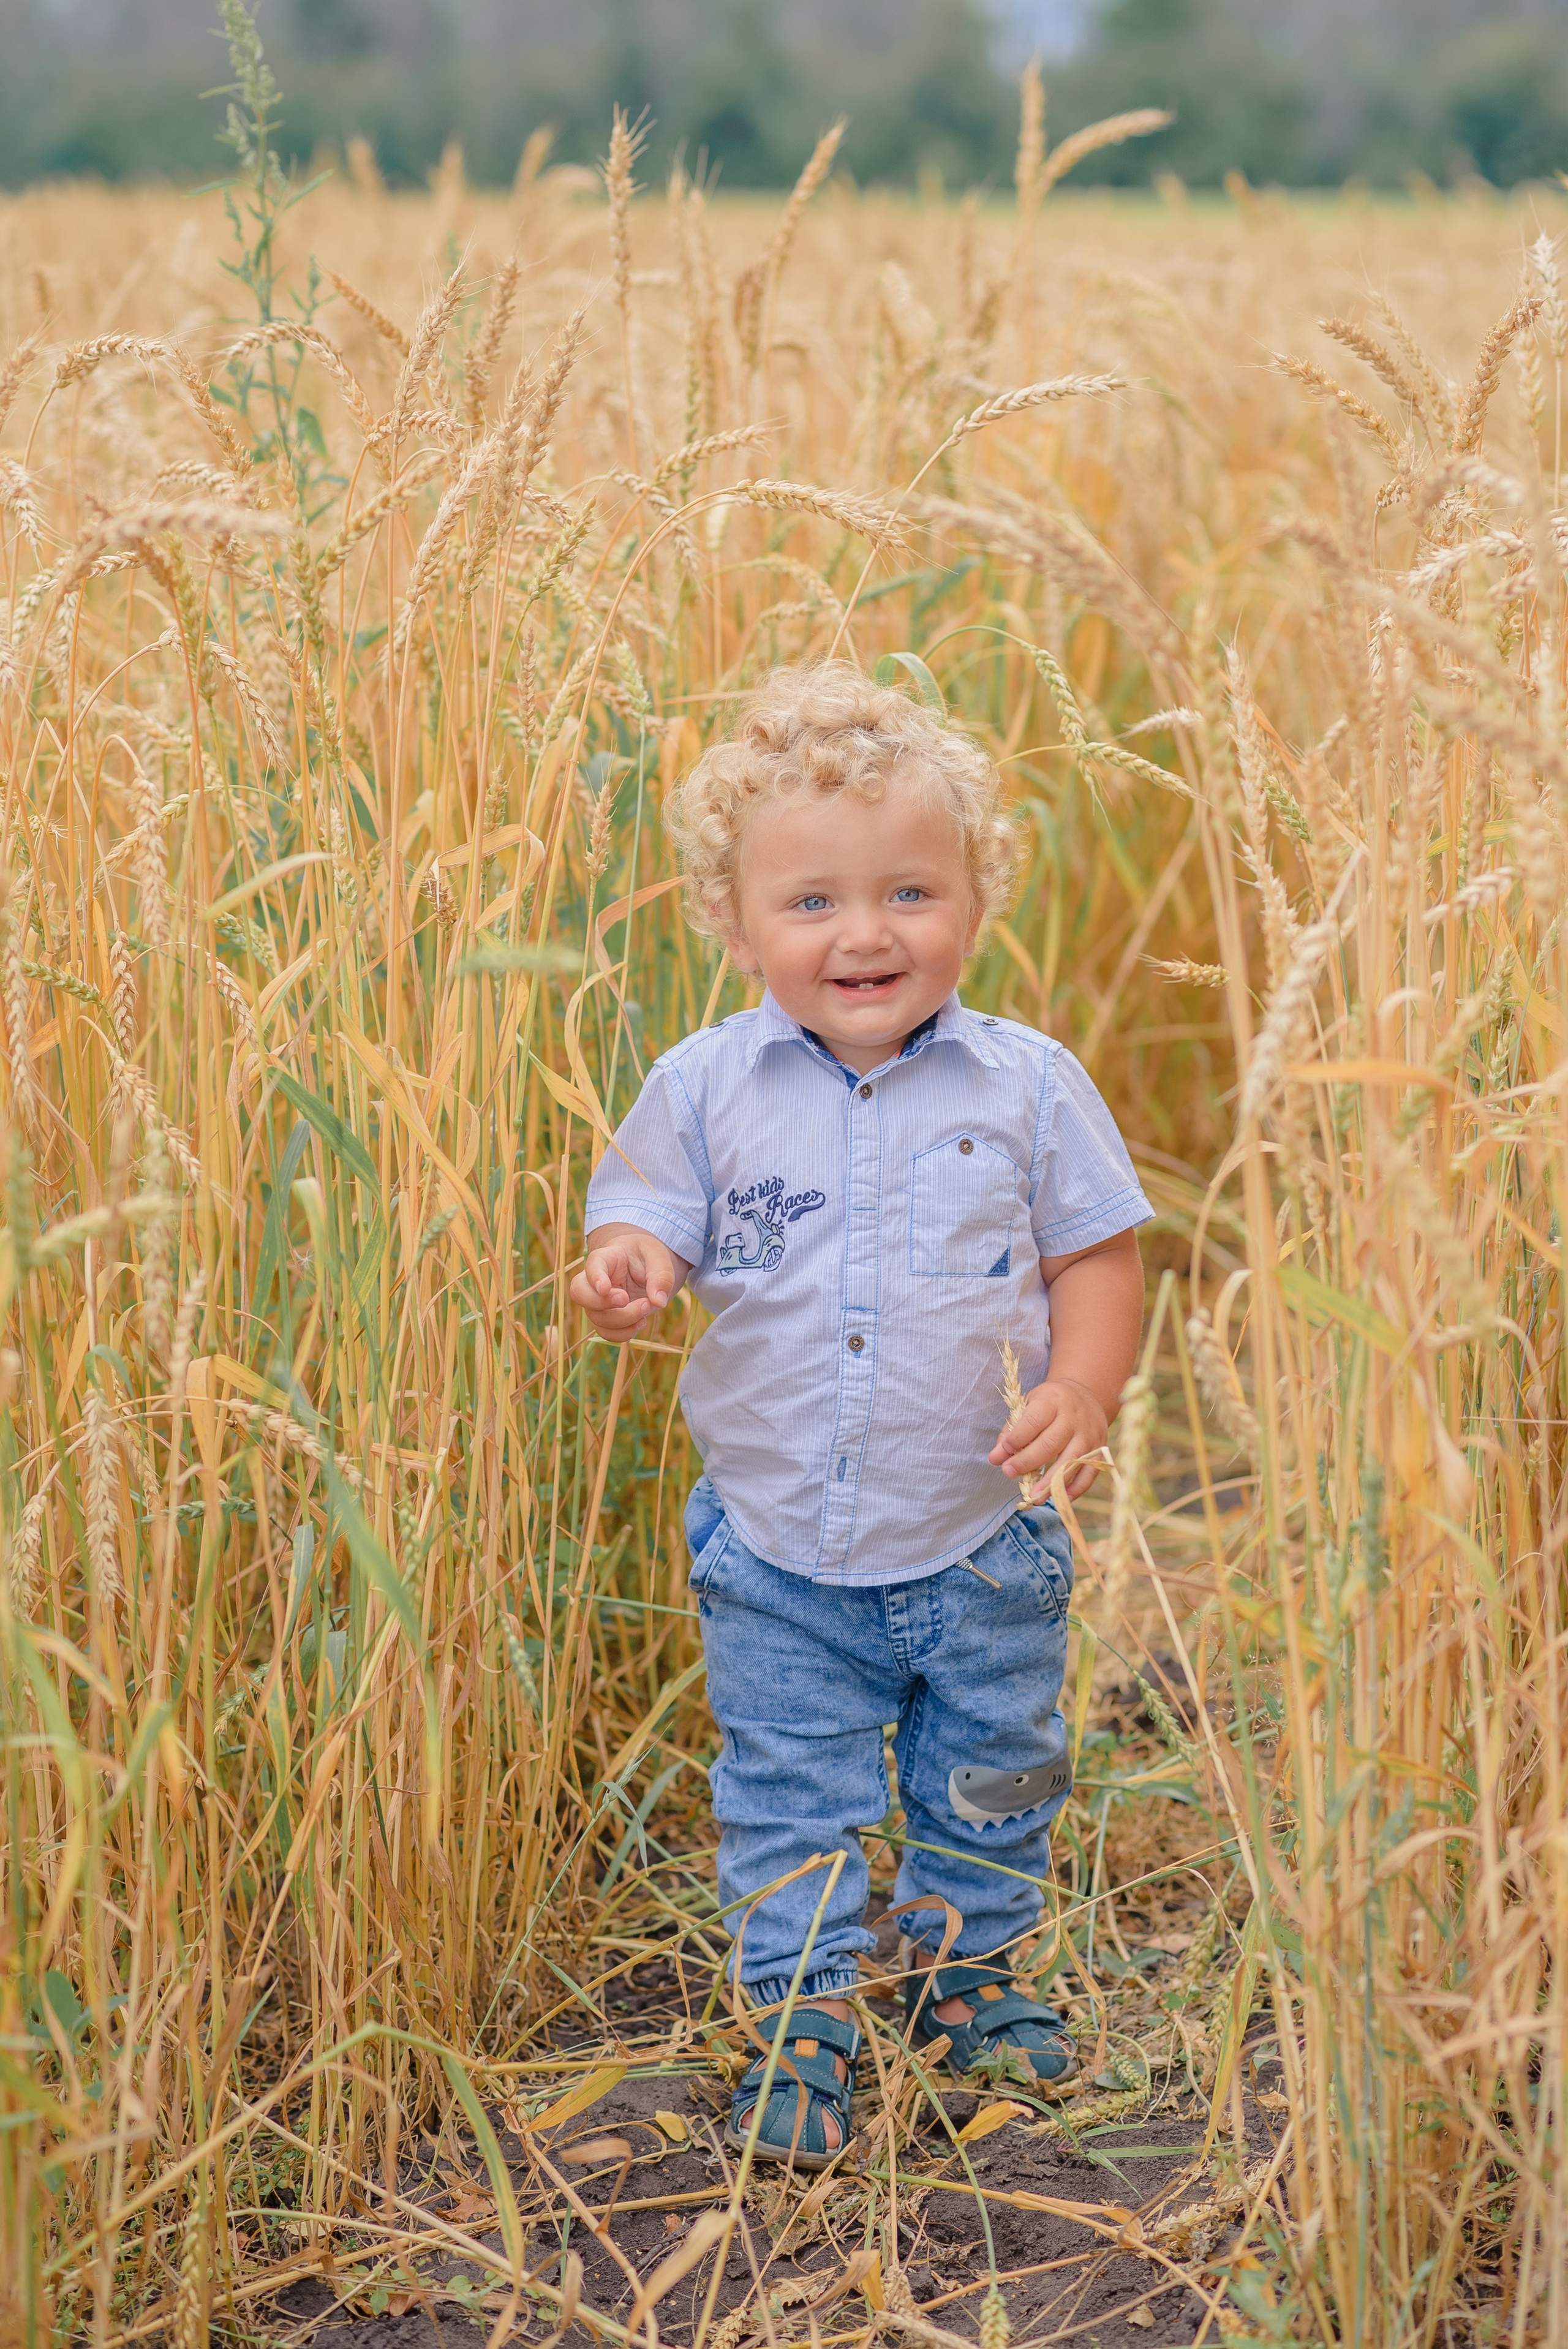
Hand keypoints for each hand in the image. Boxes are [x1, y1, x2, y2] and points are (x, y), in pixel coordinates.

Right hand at [569, 1226, 681, 1339]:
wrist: (647, 1269)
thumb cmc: (649, 1258)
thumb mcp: (660, 1258)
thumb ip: (661, 1276)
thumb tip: (659, 1302)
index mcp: (607, 1258)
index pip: (592, 1266)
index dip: (594, 1278)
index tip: (605, 1288)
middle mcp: (595, 1280)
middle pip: (580, 1294)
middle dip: (602, 1303)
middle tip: (626, 1299)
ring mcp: (597, 1302)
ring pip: (596, 1318)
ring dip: (623, 1319)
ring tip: (647, 1306)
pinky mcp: (605, 1318)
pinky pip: (606, 1333)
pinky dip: (625, 1333)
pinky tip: (642, 1321)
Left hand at [990, 1376, 1108, 1500]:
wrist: (1087, 1396)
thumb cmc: (1050, 1404)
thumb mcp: (1029, 1406)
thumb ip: (1011, 1431)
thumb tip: (995, 1458)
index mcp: (1052, 1402)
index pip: (1033, 1422)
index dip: (1017, 1438)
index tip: (1003, 1451)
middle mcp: (1073, 1418)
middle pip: (1050, 1444)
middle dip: (1027, 1462)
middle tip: (1009, 1473)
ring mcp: (1088, 1435)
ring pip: (1071, 1462)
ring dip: (1051, 1483)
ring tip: (1034, 1497)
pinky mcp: (1099, 1449)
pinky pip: (1089, 1473)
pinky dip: (1075, 1489)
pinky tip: (1059, 1498)